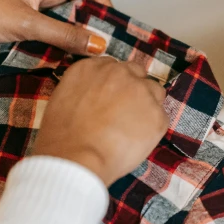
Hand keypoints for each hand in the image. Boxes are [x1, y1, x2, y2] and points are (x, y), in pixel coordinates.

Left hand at [0, 0, 111, 54]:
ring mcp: (36, 9)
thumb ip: (65, 35)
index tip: (118, 38)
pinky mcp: (28, 25)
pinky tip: (69, 62)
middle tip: (108, 55)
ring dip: (79, 42)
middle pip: (84, 11)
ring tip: (91, 62)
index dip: (109, 14)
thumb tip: (99, 45)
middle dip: (96, 31)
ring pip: (70, 26)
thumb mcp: (27, 23)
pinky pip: (55, 35)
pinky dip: (63, 48)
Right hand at [32, 57, 167, 185]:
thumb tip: (100, 97)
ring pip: (154, 92)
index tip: (113, 97)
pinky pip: (160, 118)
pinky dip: (152, 128)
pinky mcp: (158, 114)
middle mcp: (120, 72)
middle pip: (137, 74)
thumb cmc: (63, 136)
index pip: (114, 67)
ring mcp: (142, 91)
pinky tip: (137, 141)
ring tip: (134, 127)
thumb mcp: (65, 99)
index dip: (116, 84)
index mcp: (92, 67)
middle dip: (134, 89)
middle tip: (126, 112)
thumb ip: (87, 89)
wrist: (78, 156)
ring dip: (148, 104)